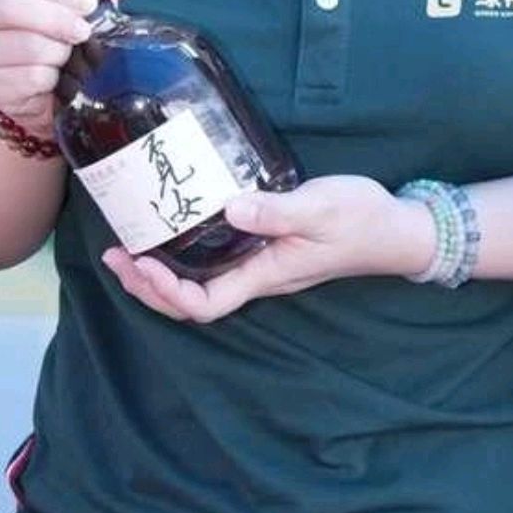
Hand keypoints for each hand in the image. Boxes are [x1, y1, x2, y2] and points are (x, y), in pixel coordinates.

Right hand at [0, 0, 133, 134]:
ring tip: (69, 54)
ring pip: (23, 47)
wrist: (48, 78)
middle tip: (84, 31)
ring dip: (59, 52)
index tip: (88, 3)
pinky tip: (57, 76)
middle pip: (8, 6)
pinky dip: (52, 78)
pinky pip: (28, 80)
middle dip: (56, 19)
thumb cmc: (65, 19)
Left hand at [104, 175, 434, 323]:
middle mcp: (257, 278)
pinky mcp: (263, 253)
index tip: (142, 262)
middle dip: (148, 286)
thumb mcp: (322, 208)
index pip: (206, 304)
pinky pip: (212, 267)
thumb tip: (229, 209)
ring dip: (158, 276)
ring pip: (198, 288)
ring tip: (127, 251)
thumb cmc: (362, 219)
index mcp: (265, 274)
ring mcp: (259, 269)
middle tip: (114, 256)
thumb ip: (277, 211)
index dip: (167, 292)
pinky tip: (170, 234)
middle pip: (191, 304)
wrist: (397, 229)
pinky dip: (181, 258)